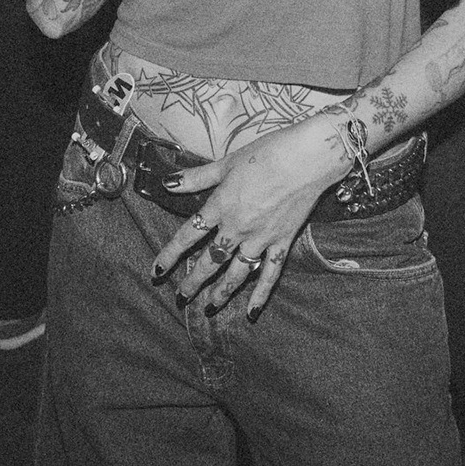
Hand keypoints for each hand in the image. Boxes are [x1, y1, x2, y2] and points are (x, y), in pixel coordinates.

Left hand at [151, 115, 349, 318]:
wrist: (307, 159)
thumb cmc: (268, 154)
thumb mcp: (227, 162)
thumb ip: (197, 177)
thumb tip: (168, 183)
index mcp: (221, 207)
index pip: (188, 236)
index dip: (170, 254)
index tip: (157, 270)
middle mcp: (237, 228)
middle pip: (210, 261)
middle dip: (194, 281)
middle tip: (181, 296)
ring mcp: (261, 238)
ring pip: (236, 273)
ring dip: (221, 292)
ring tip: (210, 306)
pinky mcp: (282, 242)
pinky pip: (270, 274)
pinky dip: (261, 294)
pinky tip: (252, 311)